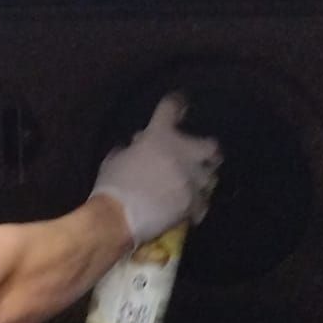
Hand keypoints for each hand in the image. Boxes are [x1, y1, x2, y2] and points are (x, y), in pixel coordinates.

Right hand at [91, 95, 220, 246]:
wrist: (117, 218)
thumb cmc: (112, 186)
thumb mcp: (114, 159)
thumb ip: (130, 149)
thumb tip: (136, 144)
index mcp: (159, 136)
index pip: (172, 108)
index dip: (177, 104)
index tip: (180, 104)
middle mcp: (182, 154)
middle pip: (210, 145)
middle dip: (206, 150)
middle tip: (198, 156)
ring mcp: (191, 179)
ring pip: (211, 176)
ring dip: (202, 178)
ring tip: (193, 184)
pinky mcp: (194, 203)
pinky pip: (203, 202)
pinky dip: (197, 204)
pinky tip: (189, 207)